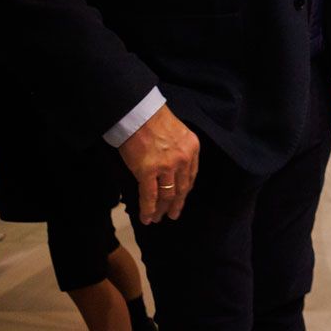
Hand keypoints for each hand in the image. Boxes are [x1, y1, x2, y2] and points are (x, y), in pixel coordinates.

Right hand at [118, 104, 199, 223]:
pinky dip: (148, 209)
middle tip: (173, 215)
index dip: (185, 190)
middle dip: (176, 204)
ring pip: (166, 195)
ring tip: (157, 218)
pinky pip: (149, 196)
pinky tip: (146, 218)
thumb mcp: (178, 132)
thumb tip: (171, 164)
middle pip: (181, 188)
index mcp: (192, 148)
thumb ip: (179, 149)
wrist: (138, 111)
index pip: (191, 176)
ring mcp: (166, 167)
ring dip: (161, 209)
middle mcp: (183, 159)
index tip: (181, 199)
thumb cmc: (153, 118)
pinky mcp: (148, 171)